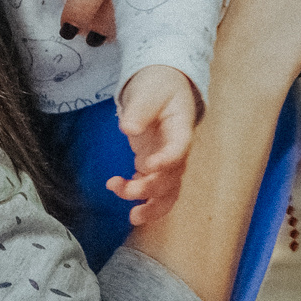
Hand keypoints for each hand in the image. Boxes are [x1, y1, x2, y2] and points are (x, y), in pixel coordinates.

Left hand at [107, 66, 198, 225]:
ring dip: (151, 205)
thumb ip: (140, 109)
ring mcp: (166, 159)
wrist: (163, 85)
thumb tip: (129, 128)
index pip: (180, 149)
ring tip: (131, 216)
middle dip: (150, 189)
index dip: (166, 161)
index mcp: (181, 128)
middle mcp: (177, 150)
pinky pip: (153, 188)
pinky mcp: (154, 164)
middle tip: (123, 189)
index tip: (146, 166)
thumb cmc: (159, 85)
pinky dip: (140, 197)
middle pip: (172, 177)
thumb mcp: (149, 90)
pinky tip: (119, 190)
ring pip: (167, 191)